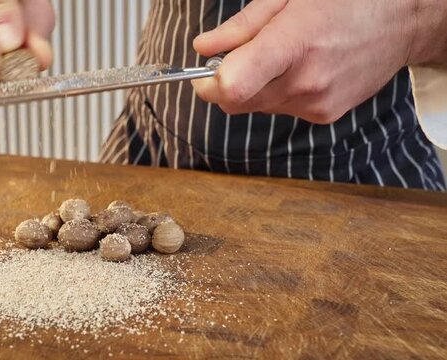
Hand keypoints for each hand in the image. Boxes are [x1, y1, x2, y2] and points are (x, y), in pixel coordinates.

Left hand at [191, 0, 424, 123]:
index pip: (232, 87)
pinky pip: (280, 109)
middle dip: (224, 84)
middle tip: (239, 56)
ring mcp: (315, 104)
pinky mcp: (324, 116)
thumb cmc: (347, 1)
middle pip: (235, 103)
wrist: (402, 22)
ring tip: (282, 56)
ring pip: (256, 107)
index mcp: (294, 45)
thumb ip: (242, 26)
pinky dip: (278, 92)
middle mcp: (304, 83)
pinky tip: (301, 68)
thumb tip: (203, 48)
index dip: (207, 83)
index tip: (203, 72)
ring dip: (254, 86)